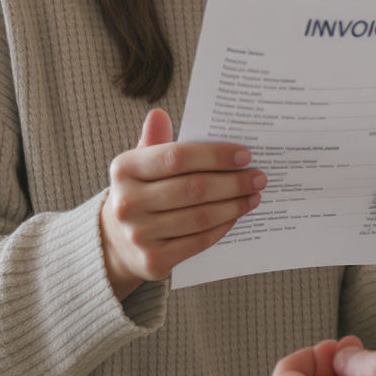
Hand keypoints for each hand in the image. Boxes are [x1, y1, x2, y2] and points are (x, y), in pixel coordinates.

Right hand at [100, 109, 265, 299]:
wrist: (116, 241)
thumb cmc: (141, 191)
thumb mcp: (141, 163)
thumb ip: (155, 140)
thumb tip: (158, 114)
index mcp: (125, 169)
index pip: (177, 157)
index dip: (215, 156)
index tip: (245, 156)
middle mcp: (127, 203)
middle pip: (193, 189)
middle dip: (233, 182)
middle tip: (258, 176)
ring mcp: (139, 234)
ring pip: (200, 217)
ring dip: (234, 205)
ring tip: (254, 195)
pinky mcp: (153, 260)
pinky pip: (198, 241)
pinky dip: (222, 227)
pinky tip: (236, 216)